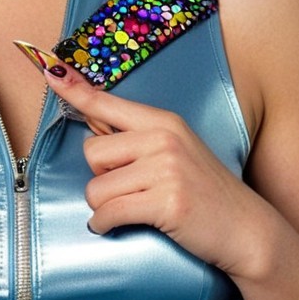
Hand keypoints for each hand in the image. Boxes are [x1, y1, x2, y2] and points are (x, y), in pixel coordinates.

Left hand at [36, 47, 273, 277]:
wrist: (247, 229)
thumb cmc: (205, 191)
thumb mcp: (175, 150)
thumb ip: (135, 138)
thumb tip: (91, 124)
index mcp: (162, 121)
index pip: (106, 102)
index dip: (74, 88)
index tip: (50, 70)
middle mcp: (162, 139)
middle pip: (92, 153)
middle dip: (101, 177)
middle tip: (130, 188)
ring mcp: (166, 170)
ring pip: (96, 188)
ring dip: (104, 206)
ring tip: (132, 208)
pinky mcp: (166, 203)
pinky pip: (108, 213)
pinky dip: (105, 225)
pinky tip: (116, 226)